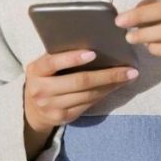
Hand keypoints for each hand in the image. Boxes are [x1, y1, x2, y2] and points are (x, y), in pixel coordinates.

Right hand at [23, 49, 137, 159]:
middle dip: (107, 75)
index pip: (54, 62)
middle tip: (128, 69)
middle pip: (79, 82)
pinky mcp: (63, 118)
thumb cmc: (44, 77)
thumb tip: (93, 42)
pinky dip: (104, 94)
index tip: (93, 53)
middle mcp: (42, 90)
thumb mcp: (44, 65)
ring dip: (111, 85)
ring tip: (128, 76)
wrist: (31, 109)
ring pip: (88, 95)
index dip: (73, 58)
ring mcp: (52, 106)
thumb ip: (59, 55)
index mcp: (36, 70)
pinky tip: (116, 86)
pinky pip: (88, 104)